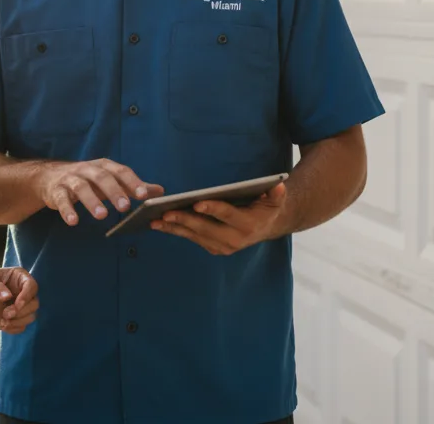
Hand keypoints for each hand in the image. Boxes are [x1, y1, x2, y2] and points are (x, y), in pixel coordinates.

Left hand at [0, 267, 38, 333]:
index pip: (32, 286)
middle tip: (5, 314)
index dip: (27, 297)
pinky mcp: (13, 318)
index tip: (16, 305)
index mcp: (18, 277)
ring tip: (2, 322)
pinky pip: (22, 326)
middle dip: (21, 312)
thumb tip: (8, 296)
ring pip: (30, 316)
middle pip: (34, 304)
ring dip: (17, 322)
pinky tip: (1, 325)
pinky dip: (13, 329)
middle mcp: (22, 291)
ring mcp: (19, 305)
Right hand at [35, 159, 163, 225]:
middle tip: (124, 207)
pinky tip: (73, 222)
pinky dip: (67, 210)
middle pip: (102, 177)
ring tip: (102, 215)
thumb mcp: (110, 180)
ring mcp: (71, 180)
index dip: (132, 182)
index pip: (120, 171)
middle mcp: (87, 170)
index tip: (144, 195)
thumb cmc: (87, 180)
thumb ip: (133, 186)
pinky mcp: (57, 192)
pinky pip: (62, 200)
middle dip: (113, 191)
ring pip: (81, 187)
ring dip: (91, 201)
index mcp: (103, 166)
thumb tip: (160, 191)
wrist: (50, 177)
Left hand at [150, 181, 290, 254]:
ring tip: (154, 220)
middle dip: (185, 220)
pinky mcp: (213, 248)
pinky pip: (192, 239)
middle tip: (165, 213)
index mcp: (248, 225)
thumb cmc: (267, 206)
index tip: (197, 203)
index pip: (228, 215)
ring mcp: (222, 247)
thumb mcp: (275, 199)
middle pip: (205, 228)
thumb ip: (276, 193)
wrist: (267, 226)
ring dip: (174, 228)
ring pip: (195, 236)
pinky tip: (160, 224)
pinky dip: (176, 231)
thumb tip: (279, 185)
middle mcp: (234, 240)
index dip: (213, 209)